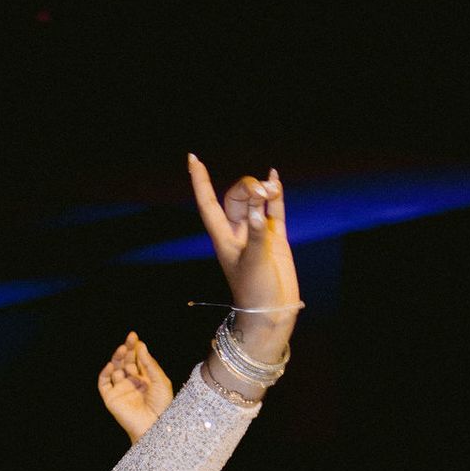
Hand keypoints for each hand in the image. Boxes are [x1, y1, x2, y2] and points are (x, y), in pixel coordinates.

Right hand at [97, 334, 173, 441]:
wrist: (154, 427)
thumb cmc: (161, 406)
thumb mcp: (160, 381)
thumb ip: (149, 364)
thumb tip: (140, 345)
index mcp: (144, 378)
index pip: (137, 359)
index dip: (136, 348)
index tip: (135, 338)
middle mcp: (131, 382)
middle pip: (126, 361)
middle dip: (127, 349)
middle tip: (130, 338)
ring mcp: (120, 390)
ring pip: (115, 369)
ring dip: (118, 358)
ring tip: (123, 349)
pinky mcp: (111, 398)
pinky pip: (104, 383)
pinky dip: (105, 372)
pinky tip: (112, 365)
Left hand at [187, 156, 299, 336]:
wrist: (271, 311)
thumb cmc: (256, 291)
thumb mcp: (254, 260)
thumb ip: (258, 232)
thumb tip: (261, 204)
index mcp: (223, 237)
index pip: (208, 203)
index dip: (200, 181)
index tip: (193, 159)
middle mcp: (238, 232)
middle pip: (237, 197)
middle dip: (248, 187)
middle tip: (263, 193)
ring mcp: (257, 233)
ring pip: (257, 200)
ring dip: (264, 190)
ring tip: (273, 190)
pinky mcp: (275, 238)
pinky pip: (274, 209)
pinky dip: (276, 194)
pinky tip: (275, 178)